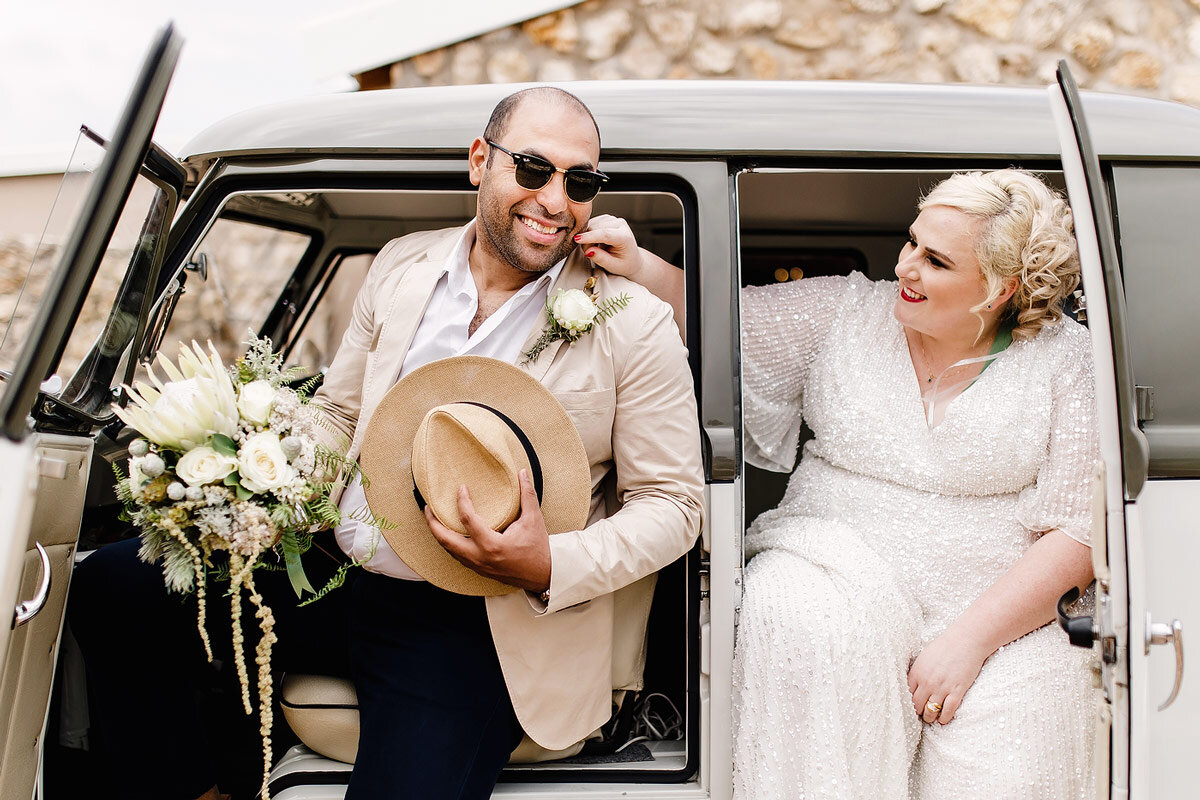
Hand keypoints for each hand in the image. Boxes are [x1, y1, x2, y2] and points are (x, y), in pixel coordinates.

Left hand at [424, 469, 551, 592]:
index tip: (461, 488)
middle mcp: (480, 557)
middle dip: (432, 524)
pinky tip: (449, 534)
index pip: (468, 520)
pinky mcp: (479, 570)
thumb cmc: (538, 548)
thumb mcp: (534, 519)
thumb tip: (522, 472)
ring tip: (433, 519)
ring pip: (449, 550)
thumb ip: (527, 495)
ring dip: (439, 534)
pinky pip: (457, 556)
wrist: (543, 575)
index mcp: (492, 544)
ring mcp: (478, 566)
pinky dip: (449, 544)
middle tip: (427, 508)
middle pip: (446, 540)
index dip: (462, 502)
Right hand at [574, 214, 644, 279]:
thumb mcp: (613, 266)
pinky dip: (589, 233)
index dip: (590, 237)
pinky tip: (597, 241)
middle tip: (592, 254)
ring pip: (590, 225)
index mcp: (625, 237)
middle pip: (594, 229)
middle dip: (587, 242)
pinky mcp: (606, 218)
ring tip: (597, 248)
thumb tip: (588, 251)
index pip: (605, 234)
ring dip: (588, 238)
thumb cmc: (624, 263)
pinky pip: (590, 223)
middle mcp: (620, 224)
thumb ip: (601, 258)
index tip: (577, 240)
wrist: (631, 257)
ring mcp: (613, 219)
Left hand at [906, 631, 989, 724]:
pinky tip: (943, 720)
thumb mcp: (924, 657)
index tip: (911, 705)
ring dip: (930, 717)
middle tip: (921, 713)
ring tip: (931, 718)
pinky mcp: (956, 691)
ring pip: (931, 711)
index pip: (907, 694)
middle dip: (918, 711)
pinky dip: (944, 718)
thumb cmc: (945, 646)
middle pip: (917, 705)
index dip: (909, 702)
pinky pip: (948, 711)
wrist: (965, 641)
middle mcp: (927, 682)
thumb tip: (914, 683)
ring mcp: (941, 688)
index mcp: (917, 672)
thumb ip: (918, 671)